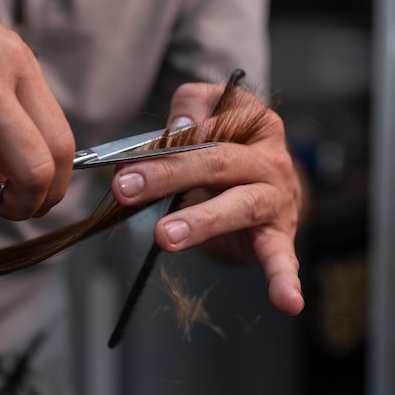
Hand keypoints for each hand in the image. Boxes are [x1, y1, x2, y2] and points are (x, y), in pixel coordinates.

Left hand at [111, 82, 304, 315]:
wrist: (270, 186)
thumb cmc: (230, 150)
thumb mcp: (211, 118)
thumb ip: (188, 111)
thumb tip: (171, 129)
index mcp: (251, 122)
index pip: (206, 126)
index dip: (166, 141)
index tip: (127, 159)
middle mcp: (269, 158)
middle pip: (217, 162)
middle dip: (167, 174)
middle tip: (125, 188)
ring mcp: (276, 198)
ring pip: (240, 206)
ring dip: (201, 222)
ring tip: (165, 236)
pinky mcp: (279, 235)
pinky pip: (282, 257)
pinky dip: (284, 279)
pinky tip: (287, 302)